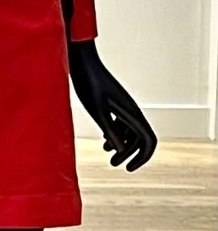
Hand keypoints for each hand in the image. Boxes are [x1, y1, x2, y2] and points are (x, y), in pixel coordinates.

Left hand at [68, 41, 155, 171]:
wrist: (82, 62)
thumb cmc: (88, 83)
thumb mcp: (96, 109)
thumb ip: (109, 129)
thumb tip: (120, 150)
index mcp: (132, 113)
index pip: (148, 140)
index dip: (143, 157)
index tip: (129, 168)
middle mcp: (131, 110)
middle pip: (140, 138)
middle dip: (130, 154)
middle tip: (114, 165)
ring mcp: (123, 106)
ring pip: (130, 131)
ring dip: (122, 146)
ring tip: (108, 157)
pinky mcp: (112, 103)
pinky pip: (121, 123)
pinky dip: (116, 135)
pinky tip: (104, 142)